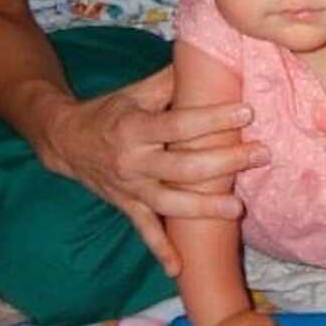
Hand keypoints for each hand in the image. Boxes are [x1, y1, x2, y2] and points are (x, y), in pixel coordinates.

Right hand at [37, 65, 268, 275]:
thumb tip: (208, 56)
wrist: (65, 141)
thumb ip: (171, 81)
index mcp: (136, 128)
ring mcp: (130, 188)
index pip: (181, 124)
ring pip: (170, 203)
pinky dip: (161, 251)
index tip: (247, 111)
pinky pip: (145, 232)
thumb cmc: (110, 111)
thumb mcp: (135, 92)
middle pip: (184, 167)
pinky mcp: (127, 206)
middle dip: (225, 162)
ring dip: (204, 208)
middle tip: (260, 154)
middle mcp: (133, 161)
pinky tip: (180, 269)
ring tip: (238, 208)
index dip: (214, 118)